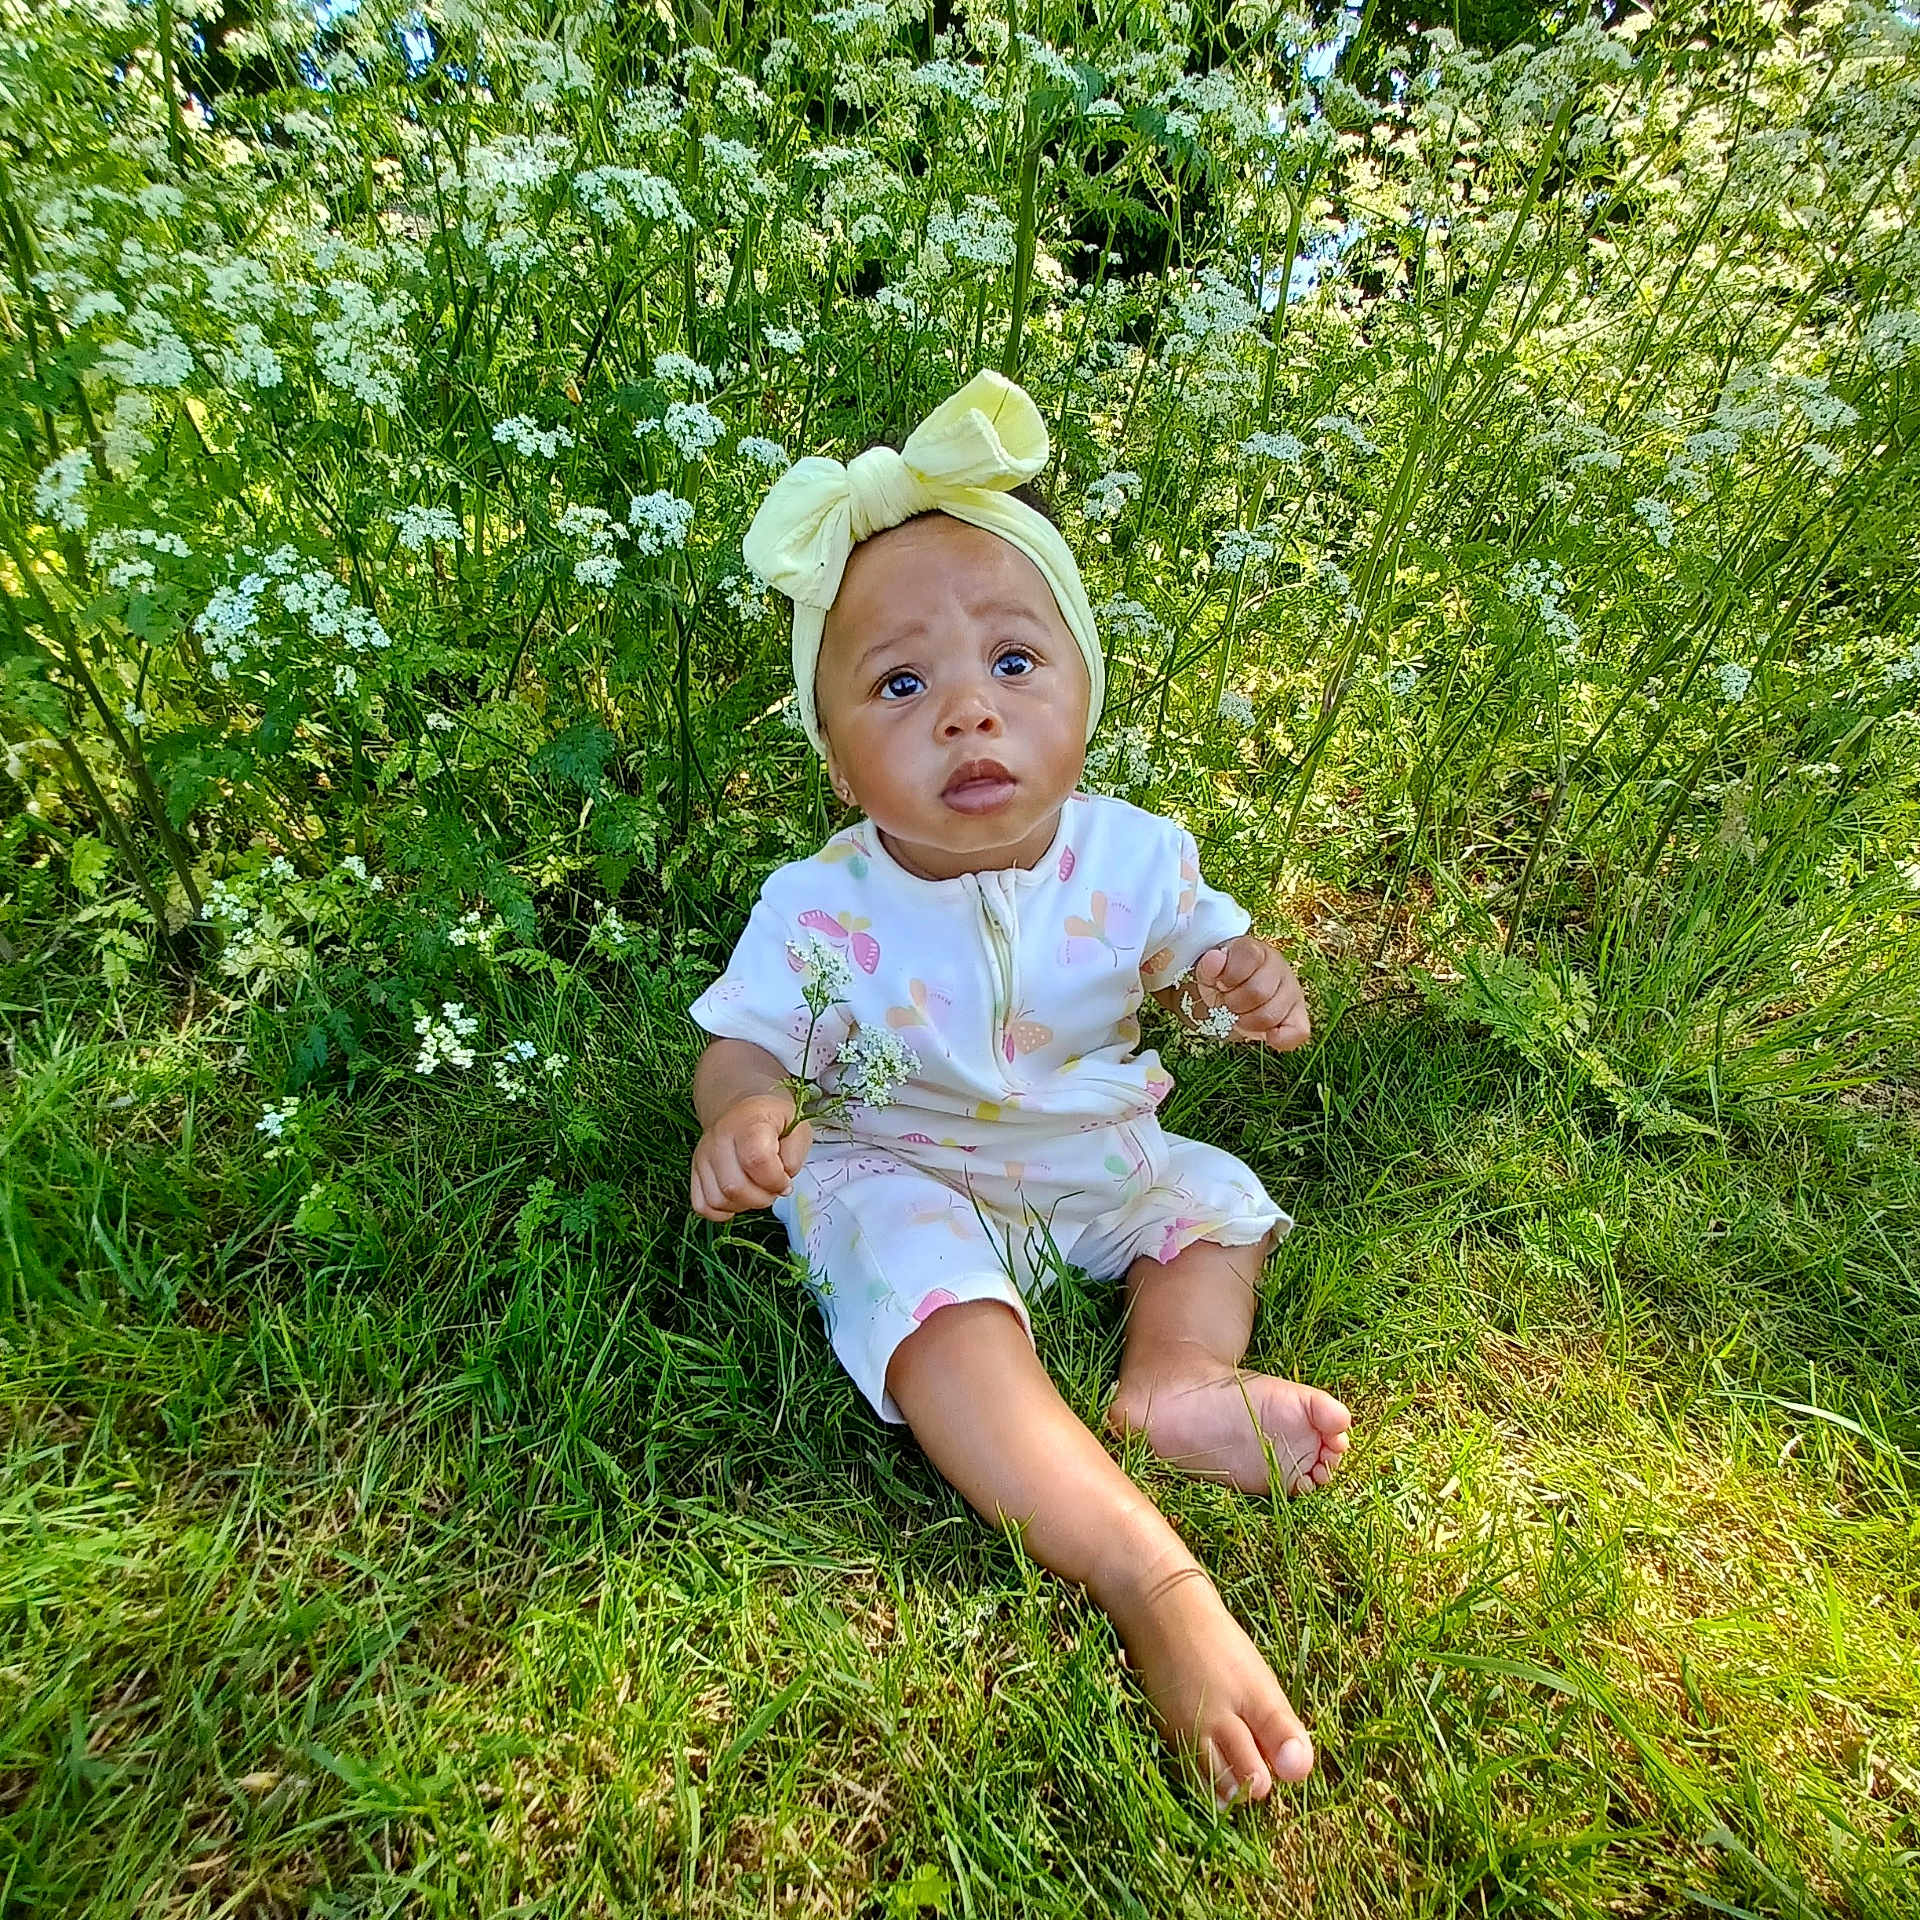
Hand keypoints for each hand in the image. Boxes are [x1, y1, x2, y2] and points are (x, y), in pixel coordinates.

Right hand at [690, 1091, 813, 1221]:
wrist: (743, 1108)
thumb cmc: (772, 1119)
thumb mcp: (797, 1127)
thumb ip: (795, 1155)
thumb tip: (782, 1182)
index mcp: (748, 1121)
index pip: (756, 1160)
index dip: (775, 1179)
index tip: (785, 1180)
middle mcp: (719, 1137)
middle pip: (733, 1186)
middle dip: (761, 1197)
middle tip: (773, 1187)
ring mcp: (703, 1155)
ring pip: (717, 1199)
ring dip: (744, 1205)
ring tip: (757, 1190)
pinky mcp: (694, 1171)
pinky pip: (702, 1205)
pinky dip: (723, 1211)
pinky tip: (739, 1199)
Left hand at [1189, 936, 1310, 1051]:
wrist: (1237, 992)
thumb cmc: (1224, 980)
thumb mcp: (1210, 972)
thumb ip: (1209, 966)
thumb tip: (1215, 958)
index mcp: (1256, 950)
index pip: (1250, 956)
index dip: (1230, 976)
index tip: (1221, 983)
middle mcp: (1279, 967)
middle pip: (1258, 992)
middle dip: (1234, 1004)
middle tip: (1229, 1003)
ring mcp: (1292, 991)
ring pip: (1270, 1015)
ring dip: (1247, 1022)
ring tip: (1242, 1014)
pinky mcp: (1299, 1015)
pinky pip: (1298, 1032)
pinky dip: (1280, 1039)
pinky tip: (1267, 1035)